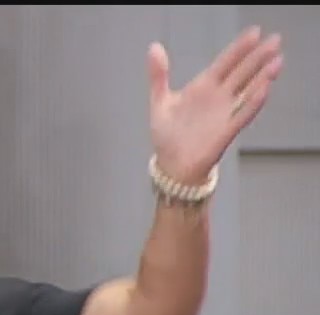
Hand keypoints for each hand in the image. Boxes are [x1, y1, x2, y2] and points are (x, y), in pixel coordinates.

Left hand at [148, 26, 282, 184]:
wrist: (171, 165)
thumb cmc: (167, 134)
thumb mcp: (160, 101)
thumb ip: (159, 75)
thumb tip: (154, 47)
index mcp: (203, 87)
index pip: (225, 63)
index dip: (238, 49)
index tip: (254, 32)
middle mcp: (218, 98)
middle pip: (242, 73)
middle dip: (258, 57)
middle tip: (275, 40)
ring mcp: (224, 114)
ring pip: (248, 91)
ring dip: (262, 77)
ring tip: (277, 61)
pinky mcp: (226, 131)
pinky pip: (243, 115)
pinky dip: (253, 103)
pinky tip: (263, 90)